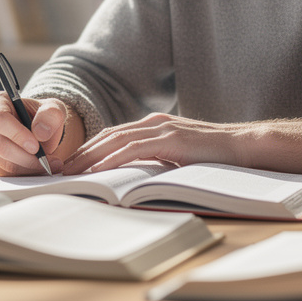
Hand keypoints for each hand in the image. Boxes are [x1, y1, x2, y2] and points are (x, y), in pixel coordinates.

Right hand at [0, 92, 74, 174]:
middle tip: (49, 161)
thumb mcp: (52, 108)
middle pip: (0, 145)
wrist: (34, 128)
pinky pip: (4, 173)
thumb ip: (51, 115)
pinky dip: (23, 172)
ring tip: (48, 163)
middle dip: (27, 157)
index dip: (17, 135)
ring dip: (28, 167)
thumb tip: (41, 133)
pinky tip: (35, 166)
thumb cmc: (40, 116)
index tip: (36, 146)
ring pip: (3, 163)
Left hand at [63, 113, 252, 174]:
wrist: (243, 147)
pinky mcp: (171, 139)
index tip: (70, 165)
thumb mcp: (177, 158)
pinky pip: (134, 148)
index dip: (89, 149)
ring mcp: (162, 128)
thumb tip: (130, 177)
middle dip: (81, 153)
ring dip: (90, 156)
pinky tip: (98, 170)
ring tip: (71, 172)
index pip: (113, 136)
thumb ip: (155, 160)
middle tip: (59, 169)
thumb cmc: (213, 157)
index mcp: (154, 126)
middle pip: (107, 135)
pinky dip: (112, 159)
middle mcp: (154, 122)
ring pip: (116, 140)